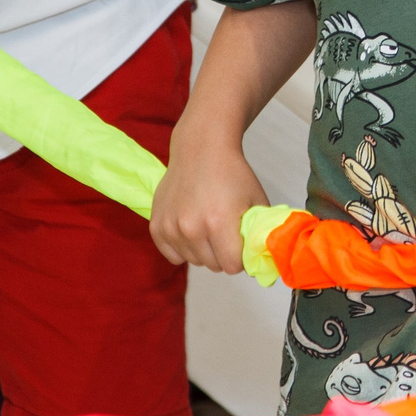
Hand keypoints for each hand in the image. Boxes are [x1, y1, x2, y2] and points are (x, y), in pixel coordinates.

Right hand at [151, 140, 266, 271]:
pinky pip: (173, 256)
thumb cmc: (232, 174)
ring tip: (207, 226)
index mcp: (218, 223)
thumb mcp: (257, 201)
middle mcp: (191, 228)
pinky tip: (190, 229)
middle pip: (212, 265)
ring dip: (203, 251)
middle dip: (222, 253)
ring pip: (193, 261)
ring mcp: (171, 227)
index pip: (231, 266)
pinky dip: (183, 248)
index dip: (240, 256)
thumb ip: (259, 233)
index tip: (240, 243)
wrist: (201, 149)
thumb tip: (259, 258)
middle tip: (224, 232)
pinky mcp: (156, 226)